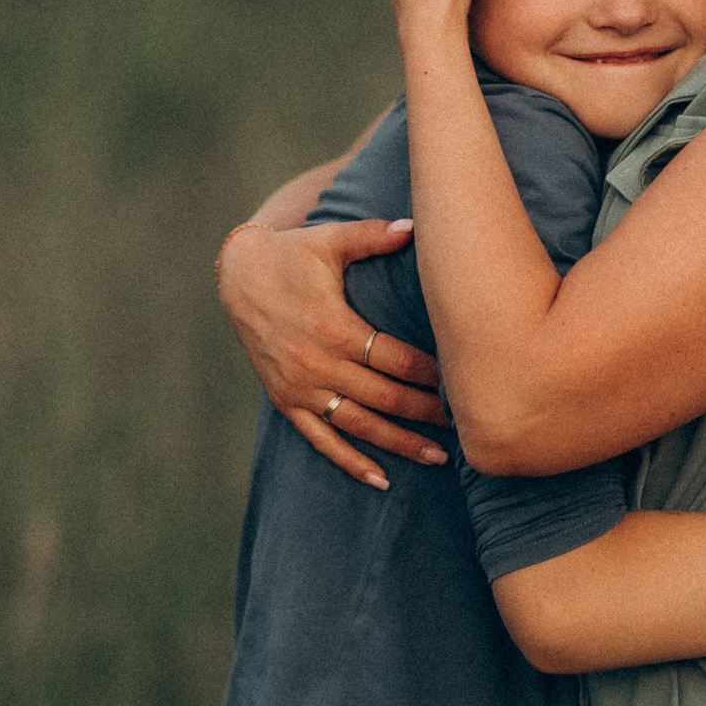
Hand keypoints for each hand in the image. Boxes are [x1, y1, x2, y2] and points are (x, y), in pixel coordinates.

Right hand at [217, 217, 452, 489]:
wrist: (237, 275)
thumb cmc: (293, 253)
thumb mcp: (331, 239)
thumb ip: (372, 235)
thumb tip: (415, 225)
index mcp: (332, 326)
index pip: (394, 359)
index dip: (432, 372)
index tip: (465, 379)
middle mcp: (316, 364)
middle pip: (384, 396)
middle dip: (426, 411)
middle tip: (467, 423)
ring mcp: (299, 387)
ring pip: (359, 425)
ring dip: (399, 443)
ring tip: (439, 456)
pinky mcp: (286, 400)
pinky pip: (321, 439)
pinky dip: (351, 462)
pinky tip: (381, 479)